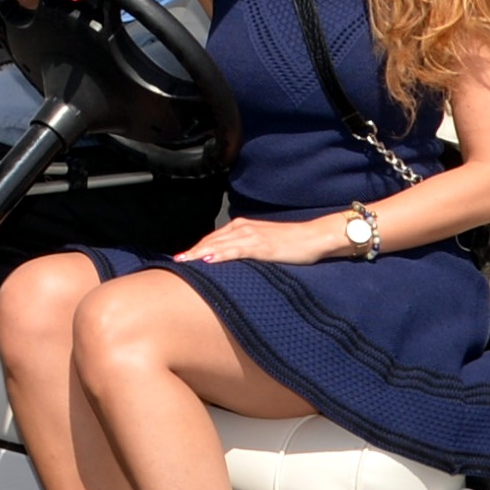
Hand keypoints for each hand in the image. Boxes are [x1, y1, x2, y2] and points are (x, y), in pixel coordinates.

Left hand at [178, 215, 338, 266]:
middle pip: (211, 241)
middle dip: (193, 251)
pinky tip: (209, 260)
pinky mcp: (260, 245)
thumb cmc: (292, 243)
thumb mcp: (264, 246)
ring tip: (184, 262)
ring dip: (199, 253)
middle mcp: (243, 228)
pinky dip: (221, 254)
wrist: (313, 237)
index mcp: (242, 227)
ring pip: (219, 244)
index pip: (213, 239)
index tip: (182, 258)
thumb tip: (232, 262)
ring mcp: (251, 236)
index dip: (196, 248)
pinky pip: (236, 250)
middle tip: (176, 261)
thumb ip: (246, 250)